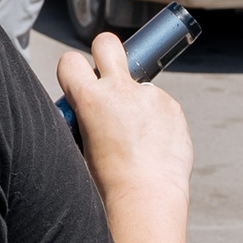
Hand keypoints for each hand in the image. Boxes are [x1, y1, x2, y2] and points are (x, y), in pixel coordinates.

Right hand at [58, 32, 192, 204]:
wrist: (146, 199)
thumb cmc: (109, 183)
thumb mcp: (81, 145)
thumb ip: (87, 118)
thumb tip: (91, 113)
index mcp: (88, 99)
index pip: (69, 60)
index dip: (73, 71)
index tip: (79, 84)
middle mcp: (119, 89)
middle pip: (107, 43)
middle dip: (105, 51)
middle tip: (109, 76)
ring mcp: (149, 95)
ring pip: (139, 85)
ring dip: (137, 101)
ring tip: (138, 139)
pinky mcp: (172, 106)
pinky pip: (160, 105)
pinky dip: (157, 120)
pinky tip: (154, 147)